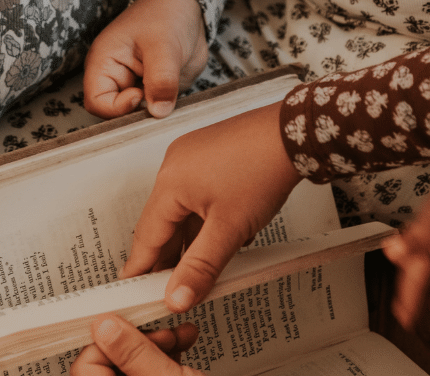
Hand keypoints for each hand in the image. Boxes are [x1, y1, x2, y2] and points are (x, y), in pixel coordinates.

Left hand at [71, 315, 198, 375]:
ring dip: (160, 340)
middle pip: (112, 357)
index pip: (86, 363)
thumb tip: (105, 326)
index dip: (110, 338)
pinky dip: (168, 352)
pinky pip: (150, 365)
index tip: (131, 321)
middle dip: (142, 337)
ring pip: (134, 358)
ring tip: (179, 334)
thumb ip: (134, 354)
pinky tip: (184, 340)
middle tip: (162, 331)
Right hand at [84, 0, 207, 118]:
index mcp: (105, 62)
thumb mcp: (164, 45)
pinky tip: (179, 89)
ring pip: (142, 112)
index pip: (97, 102)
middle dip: (140, 111)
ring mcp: (137, 83)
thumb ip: (161, 79)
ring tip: (172, 88)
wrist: (187, 4)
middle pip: (119, 112)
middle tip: (161, 100)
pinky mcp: (156, 86)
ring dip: (158, 107)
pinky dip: (170, 102)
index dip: (116, 107)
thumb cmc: (166, 14)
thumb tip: (159, 111)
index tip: (140, 96)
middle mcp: (117, 76)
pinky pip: (160, 105)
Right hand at [122, 101, 301, 311]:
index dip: (142, 268)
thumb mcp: (230, 228)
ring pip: (185, 207)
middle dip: (173, 255)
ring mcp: (195, 154)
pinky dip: (207, 217)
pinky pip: (200, 191)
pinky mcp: (213, 152)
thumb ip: (200, 267)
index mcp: (170, 180)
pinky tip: (224, 236)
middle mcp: (176, 163)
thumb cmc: (263, 168)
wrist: (294, 133)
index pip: (147, 235)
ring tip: (204, 267)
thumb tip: (176, 297)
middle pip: (165, 221)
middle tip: (175, 287)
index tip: (135, 292)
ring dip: (194, 237)